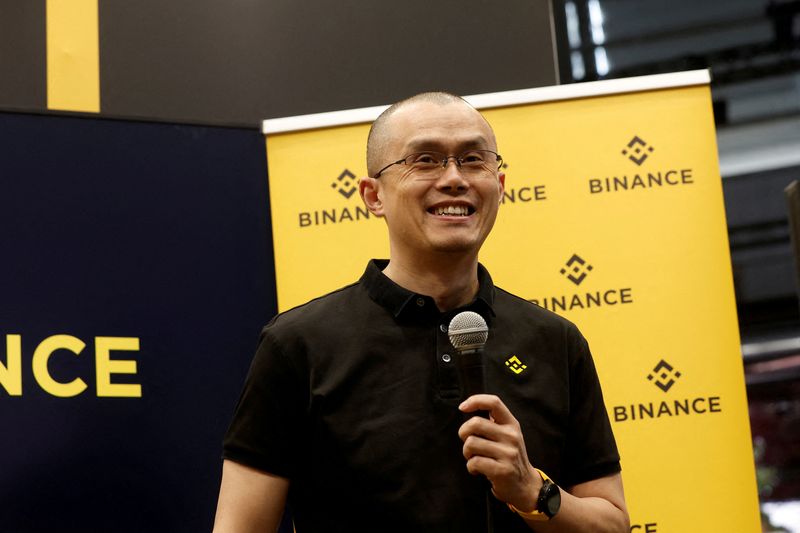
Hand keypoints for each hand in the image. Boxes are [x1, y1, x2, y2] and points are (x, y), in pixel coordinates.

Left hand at [458, 394, 541, 511]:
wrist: (525, 485)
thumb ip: (494, 422)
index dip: (475, 401)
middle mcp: (511, 436)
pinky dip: (471, 467)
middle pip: (475, 423)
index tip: (462, 407)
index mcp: (511, 424)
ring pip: (471, 443)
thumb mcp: (508, 435)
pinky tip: (478, 470)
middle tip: (468, 443)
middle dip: (463, 433)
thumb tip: (469, 406)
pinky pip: (474, 462)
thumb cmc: (509, 457)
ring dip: (467, 453)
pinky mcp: (502, 470)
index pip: (494, 402)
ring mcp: (508, 453)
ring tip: (475, 458)